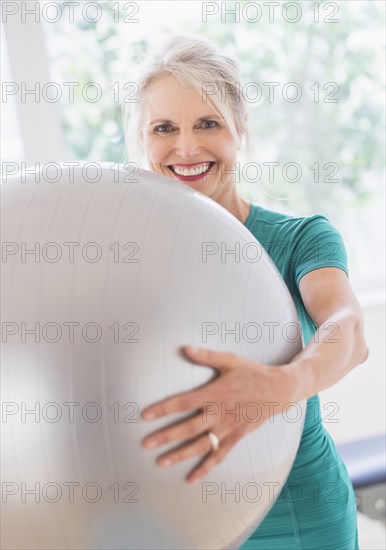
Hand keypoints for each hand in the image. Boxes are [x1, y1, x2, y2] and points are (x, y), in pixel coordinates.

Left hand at [141, 346, 296, 484]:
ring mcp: (228, 428)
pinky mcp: (236, 437)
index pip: (183, 402)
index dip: (163, 409)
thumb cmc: (252, 373)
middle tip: (146, 444)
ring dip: (180, 455)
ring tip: (160, 463)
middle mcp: (219, 413)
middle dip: (166, 436)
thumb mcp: (230, 360)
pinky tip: (191, 478)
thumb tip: (184, 347)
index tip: (145, 415)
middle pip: (188, 428)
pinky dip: (205, 468)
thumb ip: (206, 356)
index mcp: (214, 393)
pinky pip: (219, 456)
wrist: (279, 390)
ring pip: (200, 445)